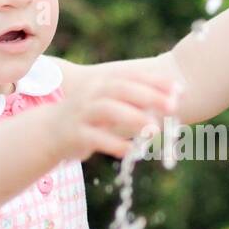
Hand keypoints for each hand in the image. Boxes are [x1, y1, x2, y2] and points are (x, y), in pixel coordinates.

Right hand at [53, 66, 181, 160]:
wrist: (49, 132)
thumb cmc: (90, 118)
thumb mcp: (110, 104)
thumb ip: (136, 101)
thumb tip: (173, 100)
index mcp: (103, 83)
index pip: (132, 77)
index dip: (155, 81)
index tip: (179, 89)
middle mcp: (92, 94)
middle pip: (121, 89)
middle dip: (149, 96)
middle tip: (173, 106)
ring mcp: (82, 113)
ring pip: (108, 110)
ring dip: (133, 118)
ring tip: (155, 130)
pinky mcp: (75, 134)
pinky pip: (95, 138)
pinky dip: (114, 144)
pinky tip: (131, 151)